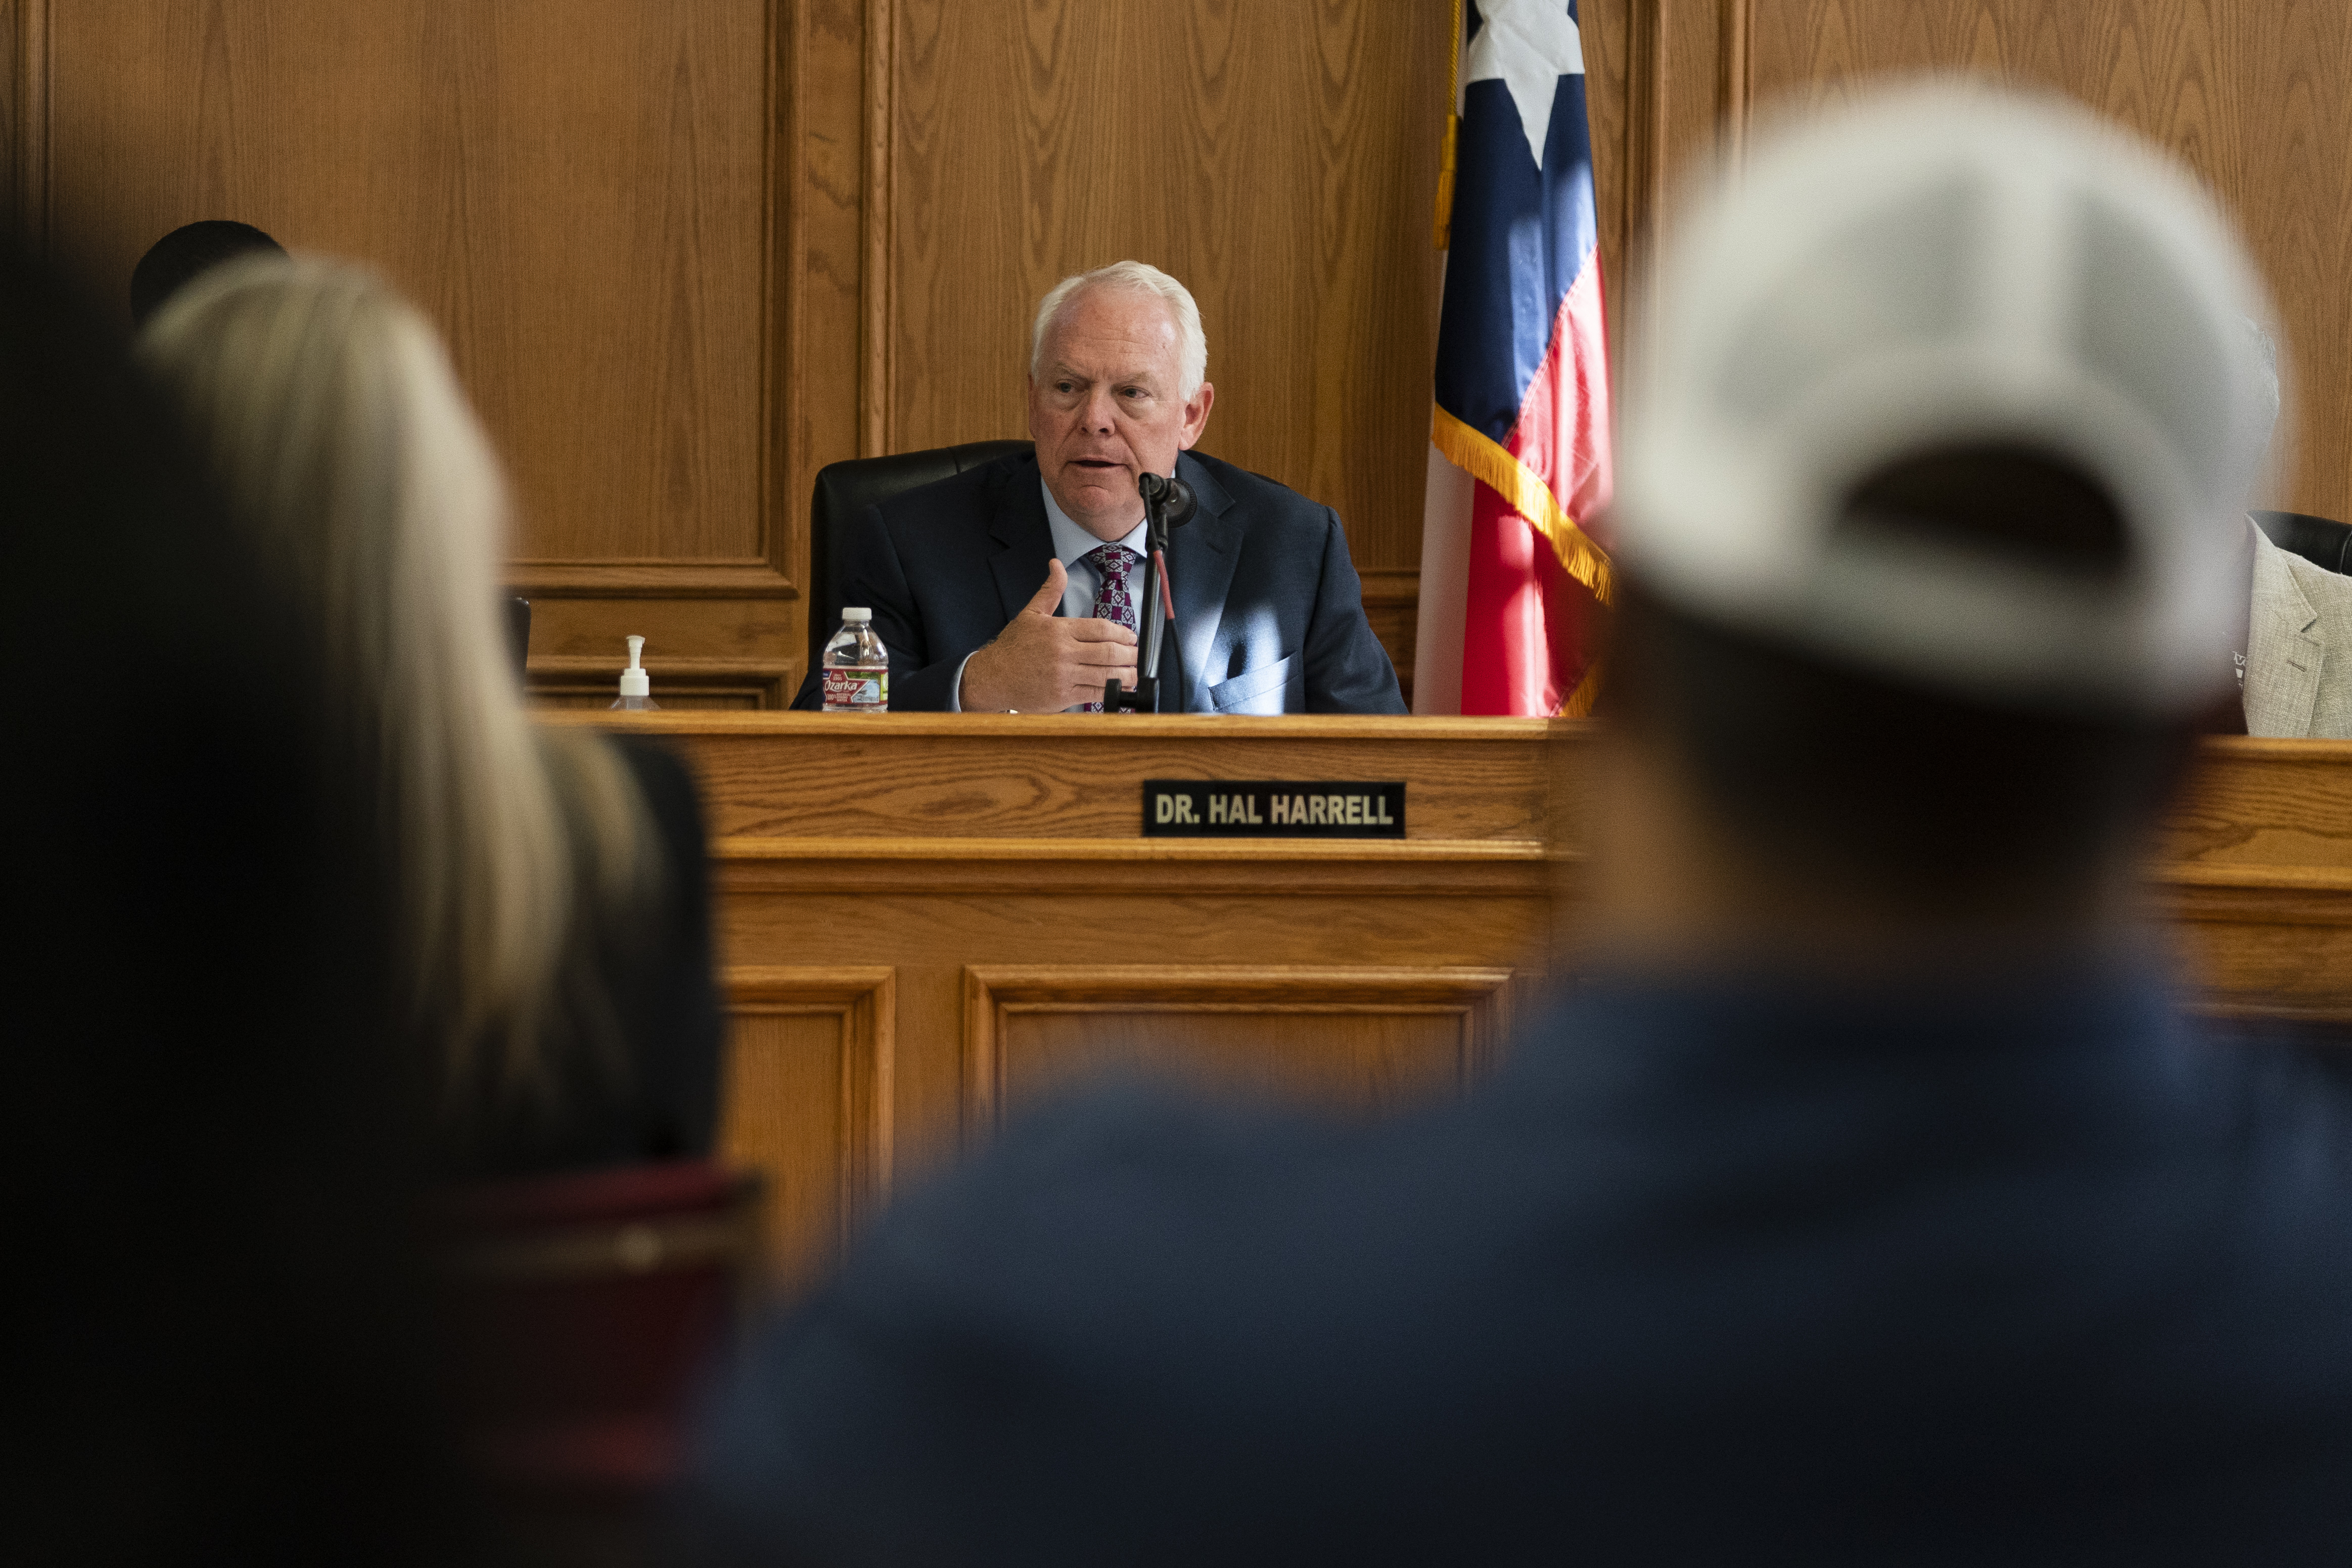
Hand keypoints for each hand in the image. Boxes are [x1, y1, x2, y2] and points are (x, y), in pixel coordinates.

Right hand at [959, 560, 1138, 711]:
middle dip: (1129, 654)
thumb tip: (1057, 565)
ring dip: (1126, 674)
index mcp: (1059, 630)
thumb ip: (1050, 590)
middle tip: (1137, 655)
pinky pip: (1093, 693)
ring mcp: (1064, 675)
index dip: (1121, 633)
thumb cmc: (1013, 648)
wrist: (992, 677)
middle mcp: (1063, 652)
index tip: (1130, 637)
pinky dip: (1110, 691)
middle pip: (1108, 652)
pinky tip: (1119, 688)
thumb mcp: (1031, 614)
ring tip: (1134, 673)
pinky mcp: (1062, 696)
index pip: (1100, 629)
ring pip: (1105, 674)